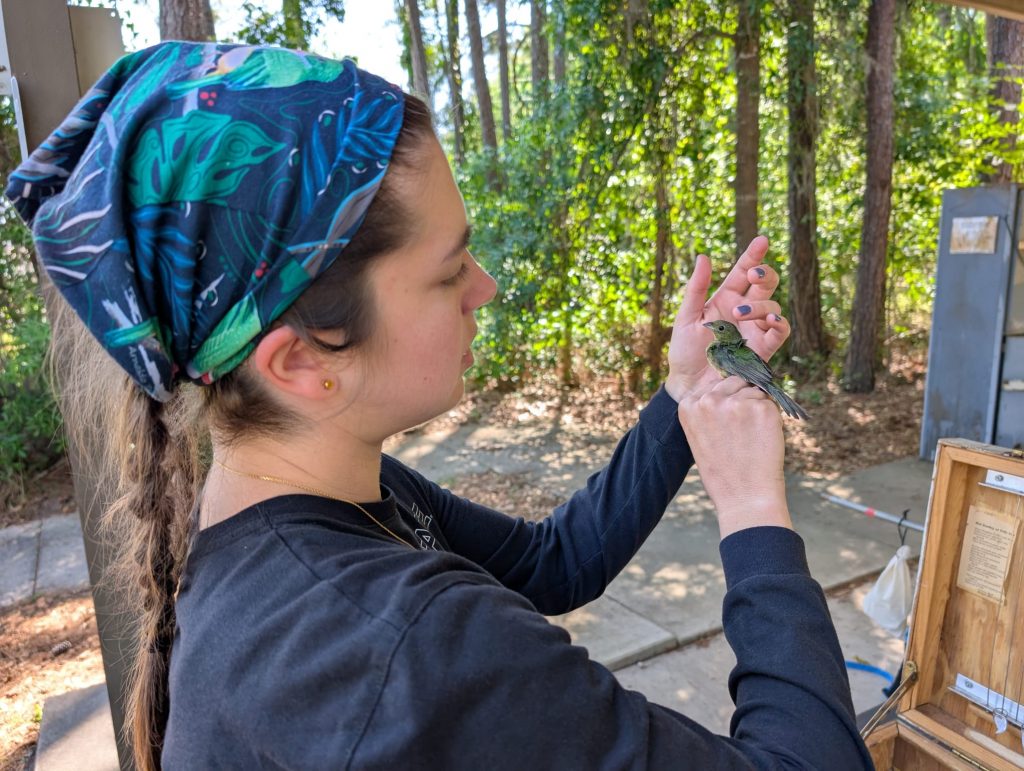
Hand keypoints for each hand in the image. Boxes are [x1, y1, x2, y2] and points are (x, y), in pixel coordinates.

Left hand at [664, 236, 790, 401]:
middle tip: (753, 274)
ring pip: (773, 307)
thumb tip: (703, 257)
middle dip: (764, 274)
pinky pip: (780, 332)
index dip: (754, 255)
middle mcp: (743, 312)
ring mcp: (754, 330)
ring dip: (761, 306)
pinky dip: (779, 324)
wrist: (688, 386)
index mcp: (725, 300)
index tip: (762, 240)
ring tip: (740, 314)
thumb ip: (696, 289)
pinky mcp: (762, 350)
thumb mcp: (686, 317)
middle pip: (765, 285)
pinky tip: (769, 321)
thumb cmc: (684, 352)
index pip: (743, 272)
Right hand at [676, 375, 790, 537]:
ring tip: (752, 437)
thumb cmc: (723, 471)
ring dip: (758, 408)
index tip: (727, 424)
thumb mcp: (700, 437)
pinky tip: (763, 438)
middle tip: (743, 431)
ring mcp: (736, 402)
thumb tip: (729, 387)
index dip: (725, 402)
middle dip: (742, 399)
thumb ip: (708, 410)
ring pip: (754, 390)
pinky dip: (772, 418)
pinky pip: (771, 402)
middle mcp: (709, 400)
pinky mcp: (761, 408)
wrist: (744, 497)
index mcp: (688, 406)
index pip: (713, 386)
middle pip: (734, 382)